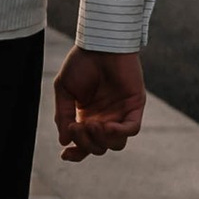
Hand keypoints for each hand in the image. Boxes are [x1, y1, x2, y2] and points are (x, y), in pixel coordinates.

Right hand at [53, 41, 145, 162]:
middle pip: (99, 148)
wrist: (99, 44)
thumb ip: (63, 115)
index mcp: (87, 117)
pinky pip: (131, 130)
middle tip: (76, 126)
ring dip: (102, 140)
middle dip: (86, 143)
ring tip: (92, 124)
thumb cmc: (81, 62)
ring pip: (116, 144)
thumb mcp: (64, 90)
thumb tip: (64, 141)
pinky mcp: (135, 107)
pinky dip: (119, 133)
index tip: (65, 155)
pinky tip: (106, 125)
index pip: (84, 144)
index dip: (76, 153)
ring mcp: (121, 114)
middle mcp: (105, 119)